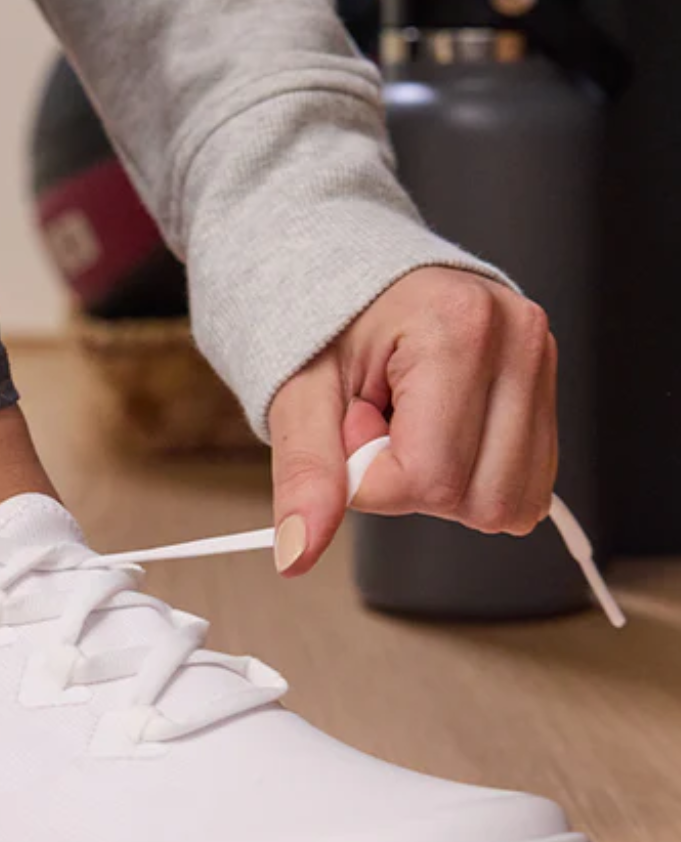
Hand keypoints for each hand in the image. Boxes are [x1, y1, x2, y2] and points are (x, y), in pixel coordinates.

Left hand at [268, 267, 556, 574]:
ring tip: (408, 424)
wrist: (358, 287)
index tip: (352, 426)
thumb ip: (304, 475)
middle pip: (479, 499)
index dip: (372, 477)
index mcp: (458, 327)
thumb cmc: (329, 329)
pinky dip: (471, 477)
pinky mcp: (546, 395)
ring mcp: (541, 366)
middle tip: (380, 422)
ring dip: (442, 483)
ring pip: (508, 504)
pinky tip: (438, 430)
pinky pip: (522, 488)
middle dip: (411, 482)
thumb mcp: (298, 397)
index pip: (428, 477)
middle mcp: (517, 341)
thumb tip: (296, 554)